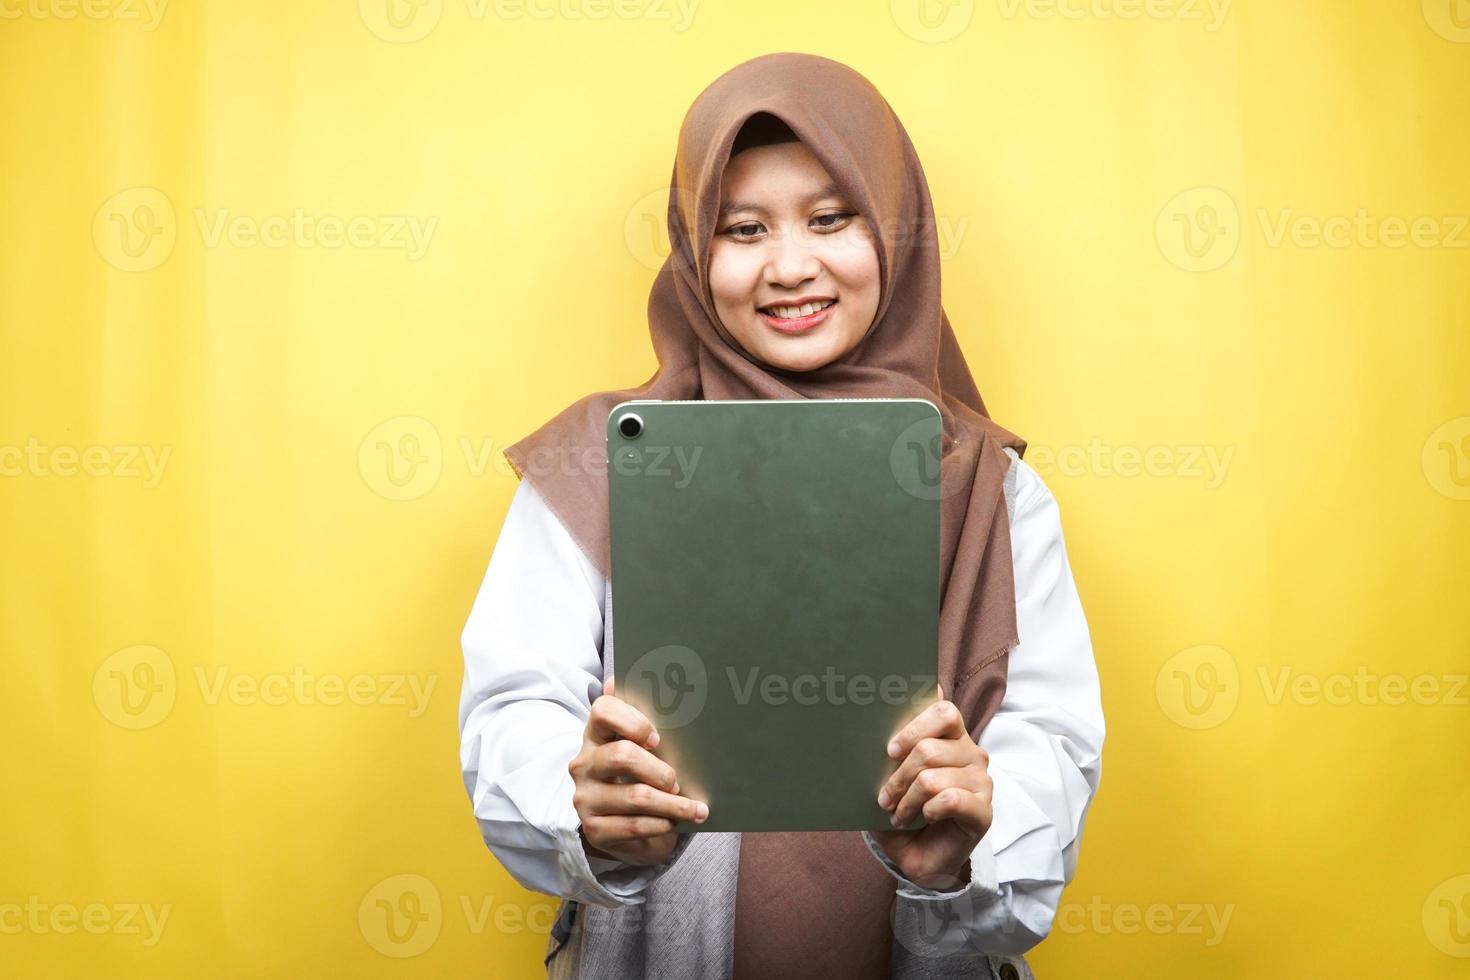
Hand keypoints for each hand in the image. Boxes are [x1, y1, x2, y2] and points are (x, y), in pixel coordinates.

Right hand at [569, 676, 709, 866]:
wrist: (622, 826)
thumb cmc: (639, 776)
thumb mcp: (643, 749)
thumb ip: (647, 720)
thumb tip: (650, 679)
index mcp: (596, 734)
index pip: (602, 710)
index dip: (632, 720)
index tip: (657, 737)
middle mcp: (584, 764)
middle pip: (623, 755)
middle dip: (660, 770)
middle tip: (678, 780)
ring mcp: (585, 798)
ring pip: (636, 796)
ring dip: (673, 804)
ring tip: (696, 808)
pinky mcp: (595, 829)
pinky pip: (634, 826)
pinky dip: (661, 824)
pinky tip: (673, 822)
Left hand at [871, 682, 992, 889]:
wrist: (920, 856)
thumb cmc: (905, 811)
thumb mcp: (892, 778)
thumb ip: (891, 750)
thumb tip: (869, 724)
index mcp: (952, 737)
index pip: (943, 711)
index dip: (913, 726)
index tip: (890, 750)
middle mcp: (971, 754)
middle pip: (929, 748)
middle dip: (898, 776)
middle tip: (885, 797)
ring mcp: (981, 781)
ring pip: (932, 777)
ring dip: (907, 800)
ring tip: (899, 814)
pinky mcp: (984, 810)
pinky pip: (950, 800)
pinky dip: (926, 811)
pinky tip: (922, 819)